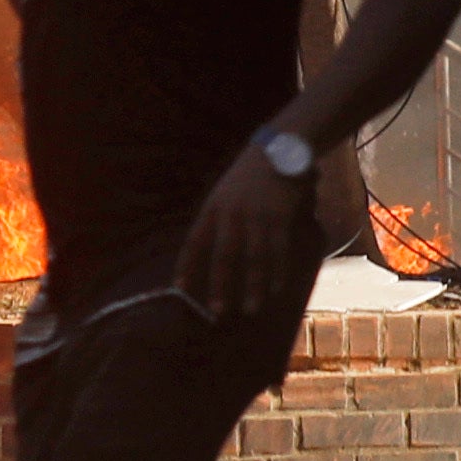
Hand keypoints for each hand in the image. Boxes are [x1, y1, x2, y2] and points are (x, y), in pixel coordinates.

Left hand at [172, 136, 325, 321]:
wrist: (278, 148)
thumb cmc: (247, 176)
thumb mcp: (223, 192)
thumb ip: (215, 219)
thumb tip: (204, 253)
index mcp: (213, 207)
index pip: (194, 241)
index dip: (187, 266)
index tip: (180, 289)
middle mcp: (233, 213)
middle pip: (224, 255)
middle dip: (220, 285)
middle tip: (218, 312)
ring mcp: (258, 216)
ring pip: (254, 258)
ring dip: (253, 287)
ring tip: (250, 310)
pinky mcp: (281, 217)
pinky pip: (279, 250)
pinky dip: (278, 272)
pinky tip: (276, 289)